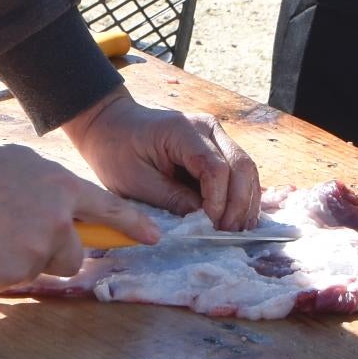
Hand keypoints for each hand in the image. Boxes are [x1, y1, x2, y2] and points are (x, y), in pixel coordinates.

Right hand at [0, 140, 163, 289]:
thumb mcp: (24, 164)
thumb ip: (52, 188)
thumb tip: (64, 209)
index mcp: (62, 188)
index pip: (110, 211)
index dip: (132, 226)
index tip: (152, 238)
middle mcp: (56, 223)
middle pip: (74, 257)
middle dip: (55, 253)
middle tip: (23, 236)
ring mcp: (34, 252)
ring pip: (40, 269)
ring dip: (23, 259)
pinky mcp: (10, 275)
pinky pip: (12, 280)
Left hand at [61, 90, 262, 228]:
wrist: (110, 124)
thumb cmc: (116, 150)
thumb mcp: (135, 182)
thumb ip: (172, 200)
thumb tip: (204, 221)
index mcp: (184, 131)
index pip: (216, 168)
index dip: (220, 201)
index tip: (212, 227)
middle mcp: (208, 128)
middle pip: (241, 165)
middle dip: (239, 203)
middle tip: (229, 234)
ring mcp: (215, 135)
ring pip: (246, 169)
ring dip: (245, 201)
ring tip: (236, 230)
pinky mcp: (215, 147)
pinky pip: (237, 171)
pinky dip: (240, 195)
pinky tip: (236, 218)